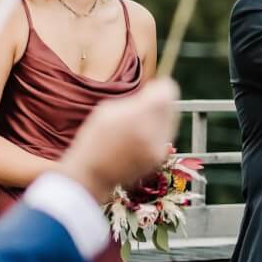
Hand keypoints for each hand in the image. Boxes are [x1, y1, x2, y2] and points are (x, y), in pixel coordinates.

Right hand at [56, 80, 179, 202]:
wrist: (91, 174)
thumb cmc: (94, 138)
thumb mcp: (108, 110)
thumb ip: (134, 99)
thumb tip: (154, 92)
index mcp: (139, 114)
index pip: (167, 91)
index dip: (161, 87)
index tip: (153, 87)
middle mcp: (154, 130)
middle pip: (171, 106)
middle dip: (161, 103)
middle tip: (144, 106)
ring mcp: (159, 146)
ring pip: (170, 122)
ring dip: (159, 118)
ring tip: (138, 124)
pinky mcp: (159, 157)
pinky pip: (165, 137)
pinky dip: (156, 134)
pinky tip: (139, 137)